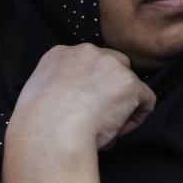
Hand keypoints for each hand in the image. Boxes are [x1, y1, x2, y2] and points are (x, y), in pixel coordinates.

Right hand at [9, 44, 155, 151]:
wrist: (51, 131)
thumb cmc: (38, 124)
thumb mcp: (36, 95)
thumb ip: (56, 89)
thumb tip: (68, 103)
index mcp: (60, 55)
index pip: (85, 64)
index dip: (89, 87)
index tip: (83, 107)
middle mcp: (88, 52)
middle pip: (112, 64)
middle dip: (111, 87)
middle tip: (101, 114)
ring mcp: (111, 65)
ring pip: (128, 83)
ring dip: (123, 104)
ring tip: (108, 128)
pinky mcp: (130, 83)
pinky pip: (145, 99)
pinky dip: (137, 117)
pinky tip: (120, 131)